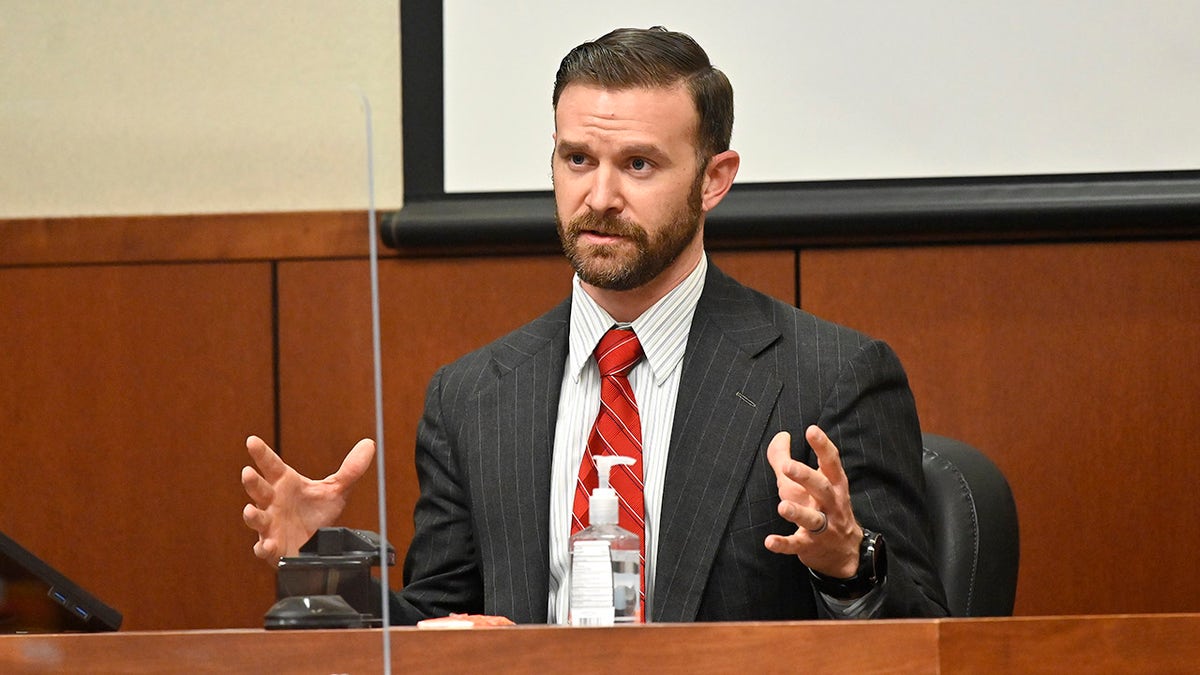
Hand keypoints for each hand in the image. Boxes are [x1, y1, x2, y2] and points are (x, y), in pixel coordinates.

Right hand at [240, 435, 375, 563]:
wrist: (315, 545)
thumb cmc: (316, 513)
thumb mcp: (336, 490)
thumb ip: (351, 469)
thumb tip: (369, 444)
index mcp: (285, 484)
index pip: (271, 465)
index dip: (262, 453)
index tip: (252, 441)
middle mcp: (273, 503)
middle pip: (259, 490)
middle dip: (252, 482)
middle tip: (248, 472)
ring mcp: (270, 525)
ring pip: (256, 518)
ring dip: (251, 515)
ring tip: (250, 510)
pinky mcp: (273, 547)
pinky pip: (265, 548)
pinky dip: (264, 548)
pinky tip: (266, 546)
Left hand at [764, 426, 861, 577]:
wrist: (844, 552)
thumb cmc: (821, 507)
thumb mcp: (807, 483)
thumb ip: (787, 458)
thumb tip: (780, 436)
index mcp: (833, 484)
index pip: (831, 462)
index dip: (822, 446)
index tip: (811, 430)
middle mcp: (830, 504)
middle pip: (821, 488)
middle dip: (806, 477)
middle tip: (789, 466)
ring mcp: (822, 527)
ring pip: (812, 519)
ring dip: (797, 513)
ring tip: (783, 506)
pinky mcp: (810, 546)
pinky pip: (796, 545)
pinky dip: (783, 544)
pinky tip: (769, 541)